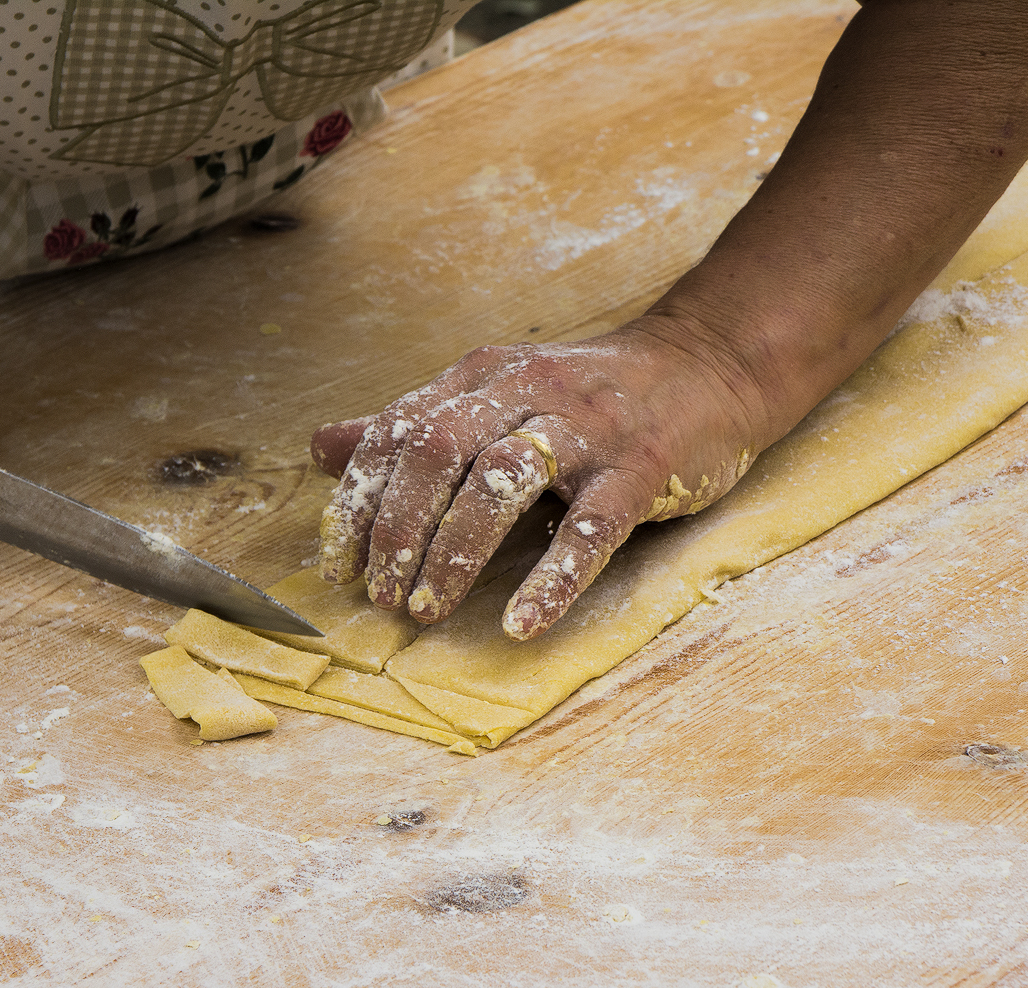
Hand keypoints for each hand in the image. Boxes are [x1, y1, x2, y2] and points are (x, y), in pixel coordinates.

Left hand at [311, 320, 763, 640]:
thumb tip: (320, 448)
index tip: (338, 564)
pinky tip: (523, 622)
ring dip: (456, 551)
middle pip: (439, 453)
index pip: (397, 434)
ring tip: (428, 609)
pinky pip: (592, 526)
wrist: (707, 366)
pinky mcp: (641, 468)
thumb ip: (410, 426)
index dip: (358, 502)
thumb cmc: (587, 396)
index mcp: (480, 379)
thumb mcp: (492, 396)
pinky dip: (553, 577)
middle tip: (381, 596)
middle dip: (398, 530)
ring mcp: (586, 429)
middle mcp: (525, 393)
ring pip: (504, 481)